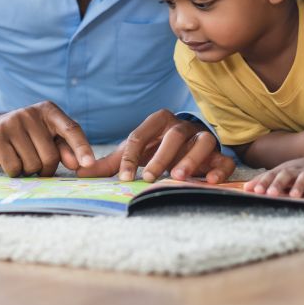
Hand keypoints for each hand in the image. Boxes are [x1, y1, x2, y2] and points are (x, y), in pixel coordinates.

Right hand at [0, 101, 95, 176]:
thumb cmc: (24, 136)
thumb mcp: (46, 135)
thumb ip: (65, 148)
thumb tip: (79, 164)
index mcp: (48, 110)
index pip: (71, 129)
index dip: (82, 148)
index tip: (89, 165)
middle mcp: (30, 113)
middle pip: (51, 156)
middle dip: (46, 168)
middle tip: (36, 164)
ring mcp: (12, 124)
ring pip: (33, 165)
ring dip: (29, 171)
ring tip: (21, 158)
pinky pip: (15, 168)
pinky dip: (15, 172)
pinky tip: (9, 161)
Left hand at [76, 110, 234, 183]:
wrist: (186, 147)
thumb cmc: (155, 150)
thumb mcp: (133, 154)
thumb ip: (110, 164)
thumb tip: (80, 172)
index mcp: (157, 122)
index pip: (141, 135)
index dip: (131, 156)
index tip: (124, 177)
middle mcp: (181, 127)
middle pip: (172, 135)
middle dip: (160, 156)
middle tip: (149, 177)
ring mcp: (203, 138)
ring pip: (201, 142)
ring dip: (190, 159)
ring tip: (178, 177)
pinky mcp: (219, 155)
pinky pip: (223, 159)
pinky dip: (218, 169)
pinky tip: (208, 182)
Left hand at [244, 159, 303, 198]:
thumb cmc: (296, 173)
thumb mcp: (280, 174)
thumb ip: (263, 181)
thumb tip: (245, 189)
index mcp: (284, 170)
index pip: (271, 175)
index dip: (263, 183)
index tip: (255, 191)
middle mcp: (296, 171)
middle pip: (286, 175)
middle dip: (278, 184)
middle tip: (271, 194)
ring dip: (299, 186)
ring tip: (294, 195)